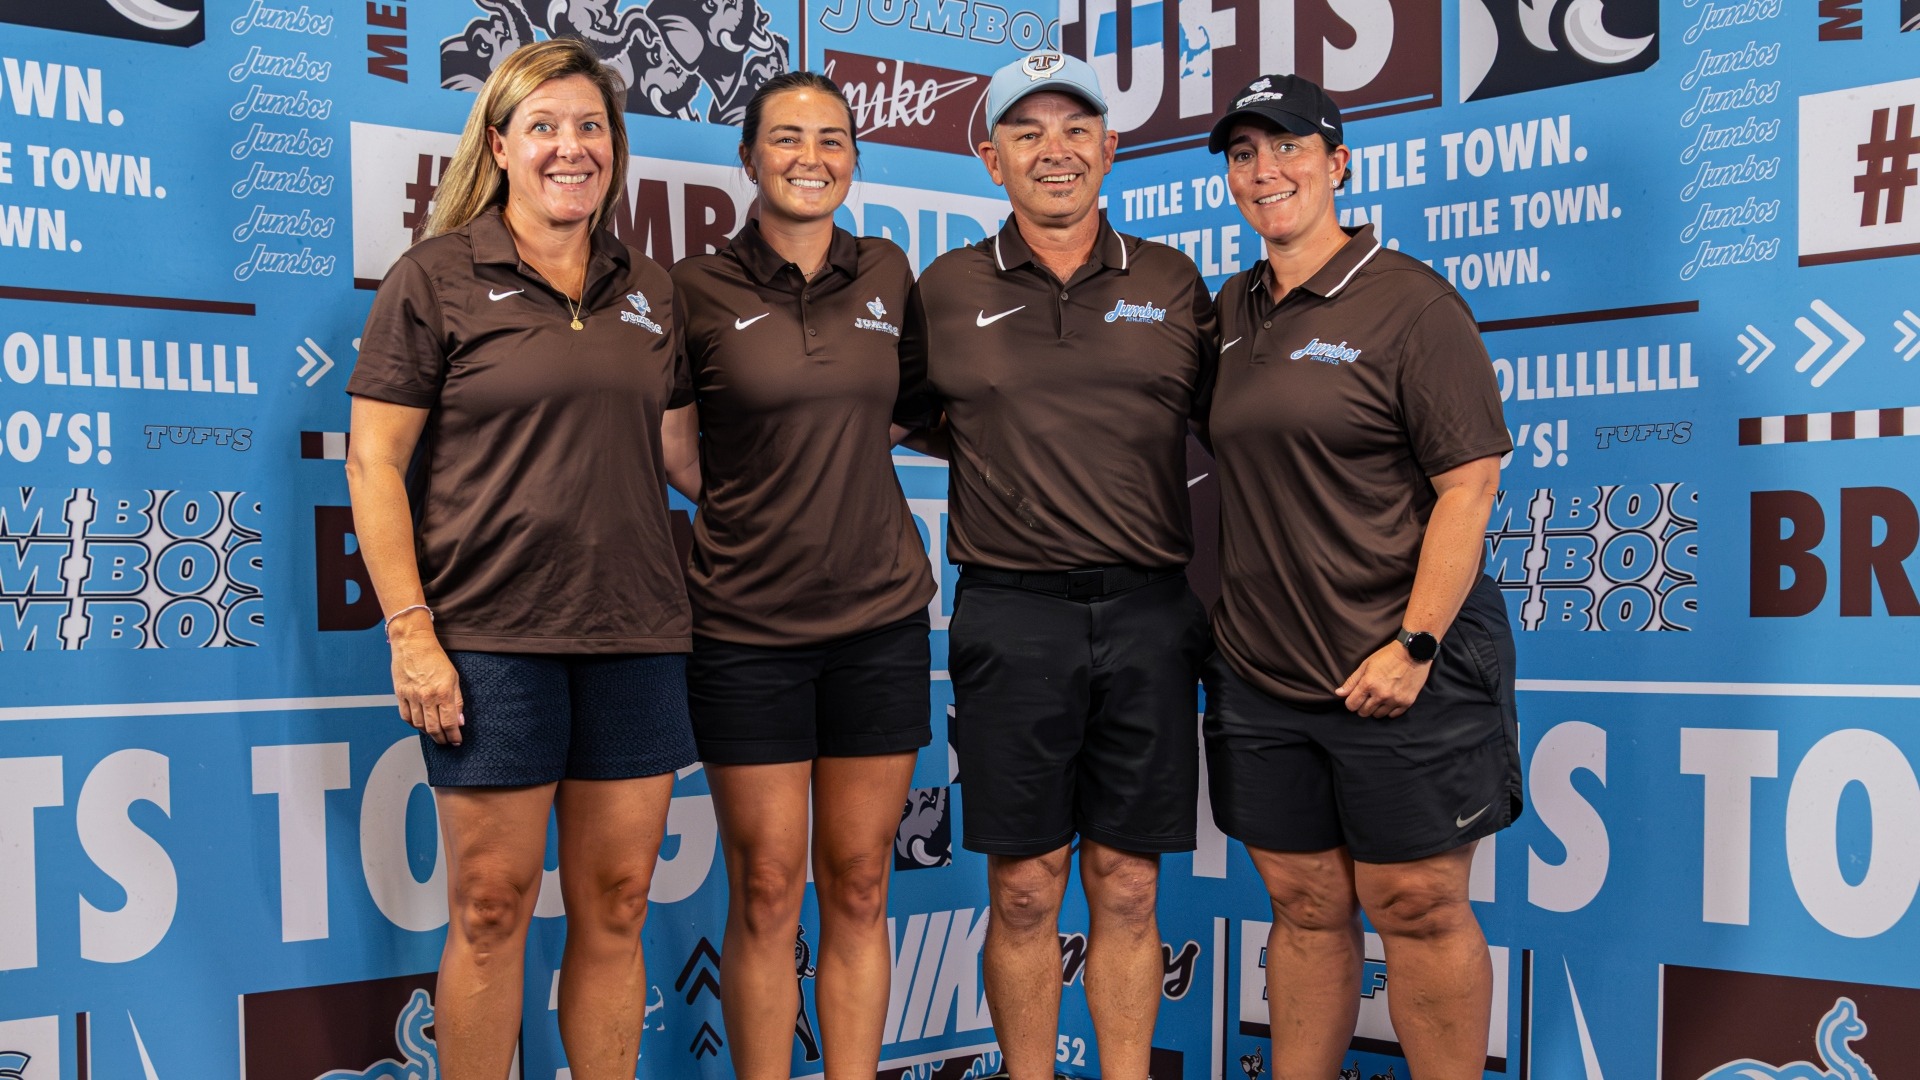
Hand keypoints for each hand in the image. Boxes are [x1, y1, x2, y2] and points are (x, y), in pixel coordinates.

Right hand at [387, 617, 463, 744]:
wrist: (413, 644)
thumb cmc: (435, 658)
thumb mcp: (454, 677)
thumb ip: (457, 701)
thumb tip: (460, 721)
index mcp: (443, 692)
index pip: (449, 722)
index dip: (454, 735)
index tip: (457, 741)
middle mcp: (426, 696)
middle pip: (434, 728)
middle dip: (442, 739)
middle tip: (446, 742)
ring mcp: (411, 696)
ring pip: (419, 725)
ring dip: (428, 734)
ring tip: (435, 735)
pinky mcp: (400, 694)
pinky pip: (406, 716)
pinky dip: (413, 725)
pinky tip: (420, 725)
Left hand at [1335, 642, 1430, 718]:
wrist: (1413, 652)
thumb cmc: (1387, 656)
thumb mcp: (1366, 665)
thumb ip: (1352, 681)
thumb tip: (1339, 693)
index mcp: (1368, 684)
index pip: (1352, 705)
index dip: (1351, 703)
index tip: (1355, 698)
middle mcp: (1381, 695)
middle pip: (1364, 713)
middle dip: (1362, 706)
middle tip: (1367, 698)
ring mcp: (1395, 699)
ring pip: (1378, 715)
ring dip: (1376, 709)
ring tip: (1379, 698)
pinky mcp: (1407, 702)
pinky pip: (1393, 715)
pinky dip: (1389, 710)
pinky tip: (1389, 701)